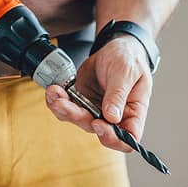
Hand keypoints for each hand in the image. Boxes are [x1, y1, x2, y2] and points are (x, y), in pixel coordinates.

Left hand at [45, 35, 152, 151]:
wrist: (115, 48)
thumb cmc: (129, 60)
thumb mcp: (126, 72)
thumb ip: (118, 95)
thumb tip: (112, 118)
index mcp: (133, 113)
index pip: (128, 138)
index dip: (112, 138)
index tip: (98, 123)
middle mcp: (114, 117)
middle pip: (96, 130)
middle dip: (77, 117)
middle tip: (64, 103)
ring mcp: (96, 111)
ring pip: (77, 120)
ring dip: (63, 109)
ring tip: (55, 93)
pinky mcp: (82, 102)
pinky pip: (67, 108)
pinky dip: (57, 100)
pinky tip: (53, 90)